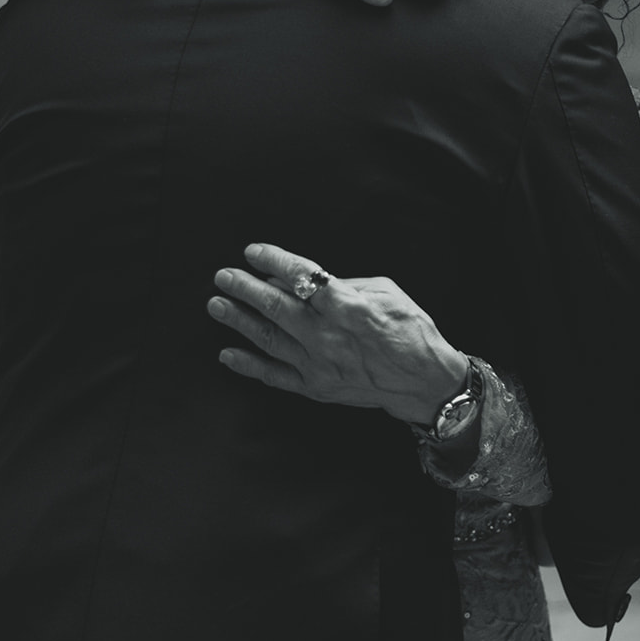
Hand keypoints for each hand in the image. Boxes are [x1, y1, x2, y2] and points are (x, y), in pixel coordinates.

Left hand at [208, 243, 469, 425]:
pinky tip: (228, 354)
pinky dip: (249, 365)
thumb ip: (344, 284)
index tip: (254, 253)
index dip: (273, 261)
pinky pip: (274, 376)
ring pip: (268, 339)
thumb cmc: (410, 330)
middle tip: (223, 276)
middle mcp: (328, 336)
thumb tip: (309, 280)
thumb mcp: (386, 291)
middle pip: (276, 307)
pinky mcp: (316, 387)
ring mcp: (318, 364)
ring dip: (239, 320)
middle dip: (245, 289)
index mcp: (347, 306)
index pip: (301, 276)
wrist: (422, 379)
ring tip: (217, 305)